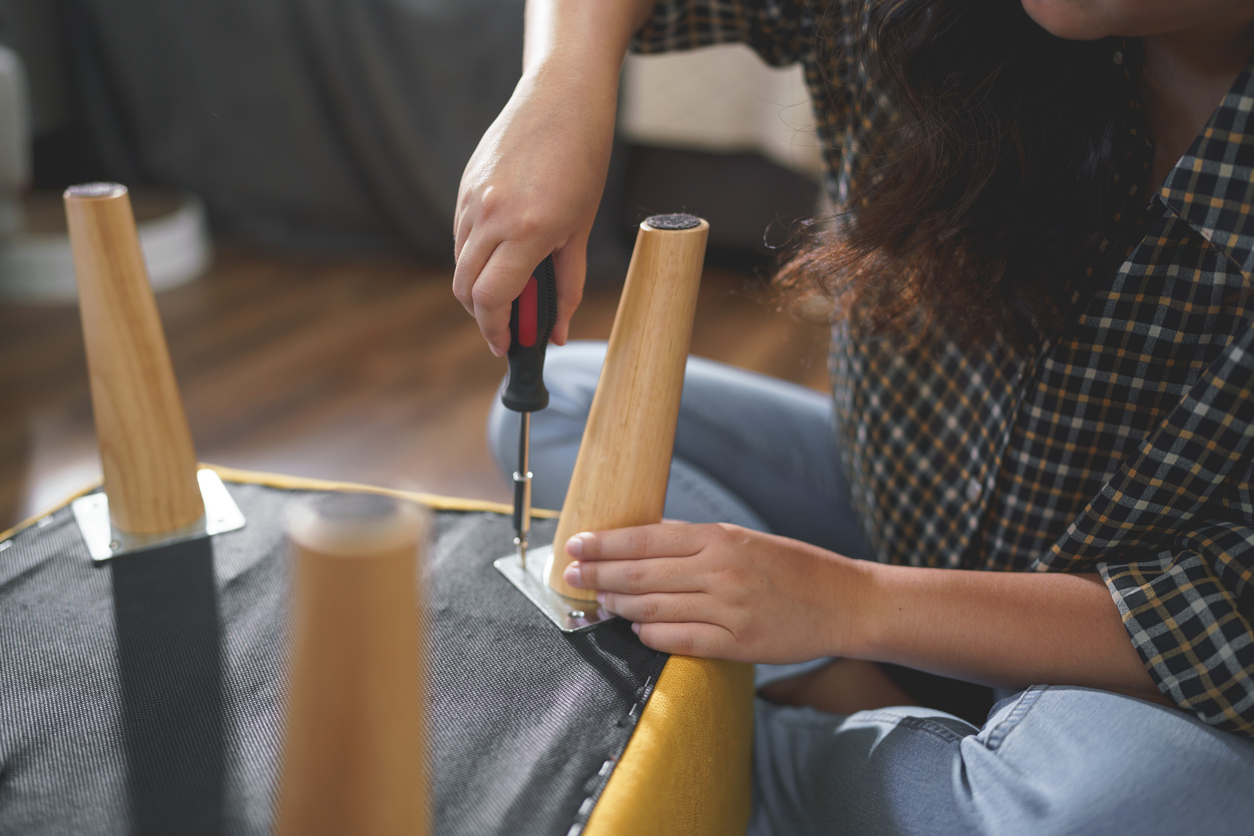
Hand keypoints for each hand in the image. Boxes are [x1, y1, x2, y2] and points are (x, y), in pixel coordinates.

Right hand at [453, 69, 615, 354]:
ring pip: (461, 263)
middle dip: (484, 316)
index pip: (492, 299)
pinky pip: (462, 236)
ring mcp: (472, 199)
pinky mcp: (464, 186)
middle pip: (467, 289)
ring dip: (478, 287)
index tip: (506, 346)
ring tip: (512, 289)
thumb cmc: (583, 162)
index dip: (496, 331)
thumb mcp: (580, 230)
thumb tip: (555, 333)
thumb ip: (566, 286)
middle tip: (509, 327)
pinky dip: (476, 256)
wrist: (562, 97)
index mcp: (526, 230)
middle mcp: (491, 216)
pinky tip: (503, 253)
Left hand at [562, 523, 872, 662]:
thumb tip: (643, 537)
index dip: (604, 543)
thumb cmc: (792, 567)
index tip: (575, 544)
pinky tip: (637, 628)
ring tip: (599, 602)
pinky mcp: (738, 643)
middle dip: (598, 574)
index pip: (645, 538)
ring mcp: (729, 609)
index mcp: (719, 538)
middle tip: (570, 575)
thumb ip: (694, 540)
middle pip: (640, 574)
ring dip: (619, 606)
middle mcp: (720, 570)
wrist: (845, 601)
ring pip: (654, 608)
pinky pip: (682, 640)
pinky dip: (653, 634)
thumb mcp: (743, 539)